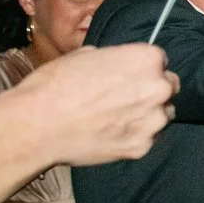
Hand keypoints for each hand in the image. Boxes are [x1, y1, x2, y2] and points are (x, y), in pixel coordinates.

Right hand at [1, 43, 177, 165]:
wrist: (36, 125)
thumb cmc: (54, 86)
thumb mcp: (82, 56)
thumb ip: (111, 60)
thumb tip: (114, 65)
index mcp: (146, 59)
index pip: (159, 61)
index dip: (142, 69)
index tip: (129, 76)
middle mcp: (158, 88)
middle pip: (167, 87)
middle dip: (150, 91)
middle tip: (123, 98)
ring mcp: (153, 120)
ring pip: (162, 115)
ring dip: (146, 115)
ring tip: (114, 118)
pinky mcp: (143, 146)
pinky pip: (147, 138)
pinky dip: (133, 136)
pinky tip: (109, 134)